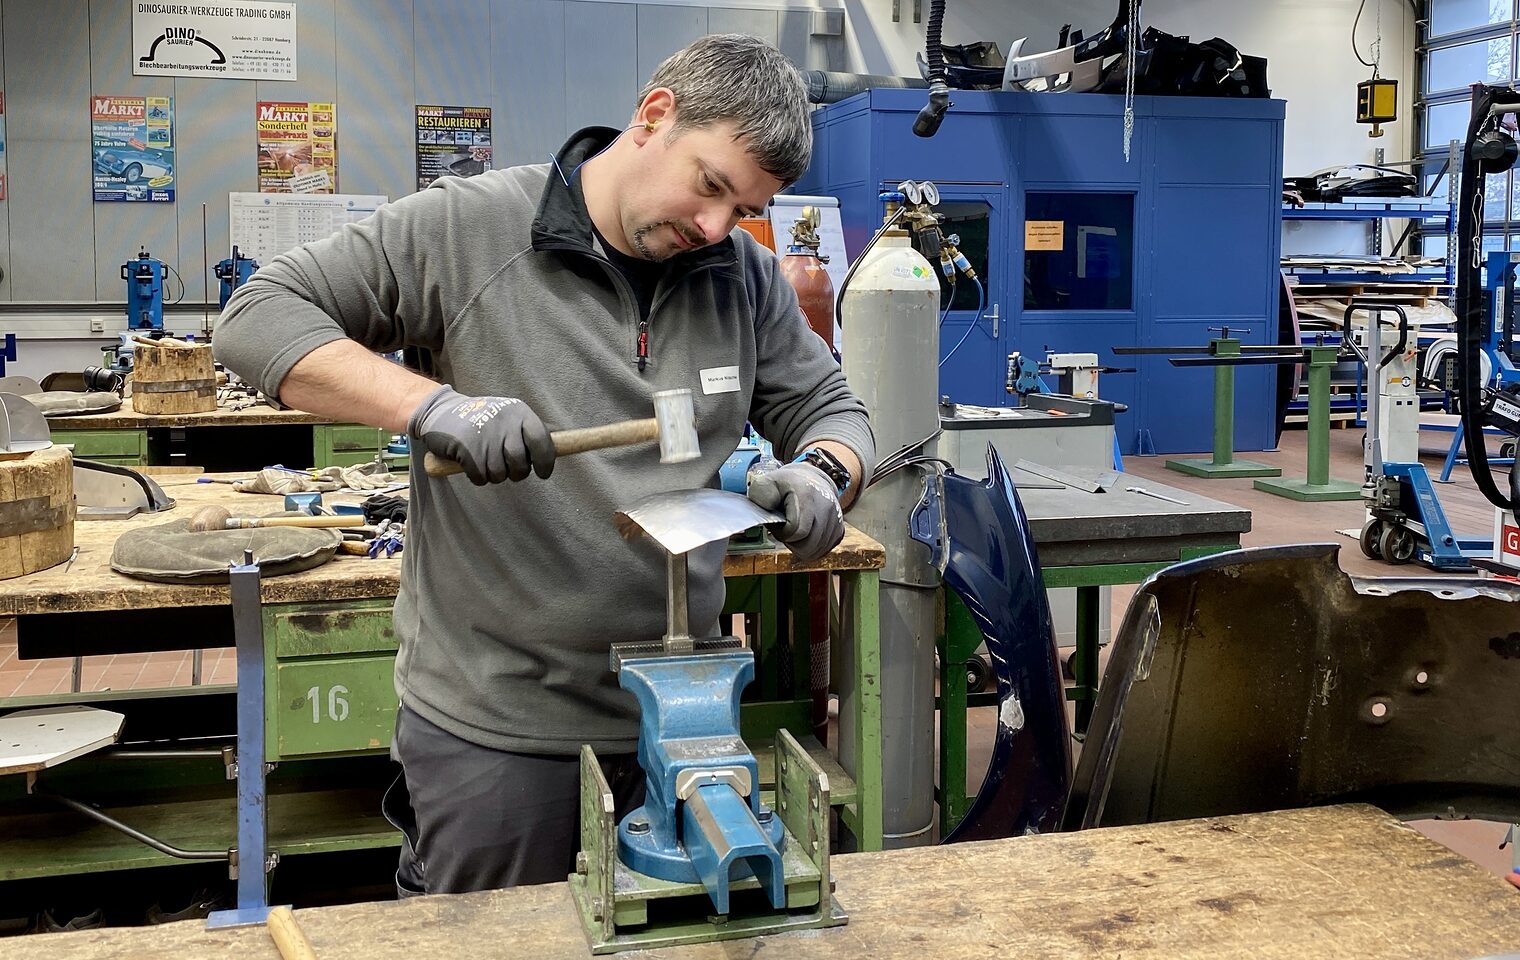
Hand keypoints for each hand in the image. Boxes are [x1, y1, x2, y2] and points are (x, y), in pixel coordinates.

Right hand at [408, 385, 554, 484]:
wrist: (440, 411)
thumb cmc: (480, 418)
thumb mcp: (508, 415)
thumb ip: (529, 430)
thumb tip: (561, 445)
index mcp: (519, 412)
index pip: (542, 440)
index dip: (545, 461)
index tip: (543, 473)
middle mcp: (505, 422)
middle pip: (521, 464)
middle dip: (515, 473)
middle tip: (505, 467)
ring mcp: (486, 435)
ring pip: (500, 474)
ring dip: (492, 474)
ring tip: (484, 460)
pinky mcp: (467, 449)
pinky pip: (481, 477)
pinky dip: (476, 476)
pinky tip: (470, 463)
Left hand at [747, 463, 844, 563]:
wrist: (812, 480)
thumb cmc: (788, 485)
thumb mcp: (768, 483)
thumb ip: (761, 495)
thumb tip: (766, 511)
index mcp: (807, 497)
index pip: (796, 532)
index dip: (782, 533)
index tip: (778, 523)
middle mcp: (826, 509)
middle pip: (808, 546)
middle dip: (792, 542)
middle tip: (785, 530)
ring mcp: (836, 521)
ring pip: (815, 552)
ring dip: (801, 546)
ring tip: (794, 530)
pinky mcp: (839, 531)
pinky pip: (823, 551)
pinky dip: (811, 548)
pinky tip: (805, 535)